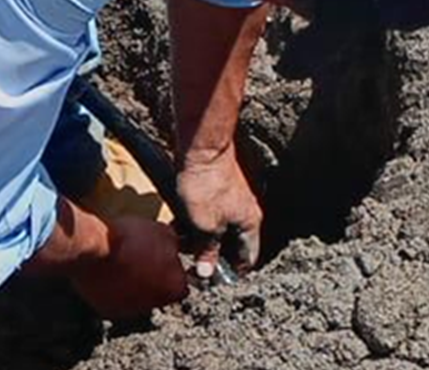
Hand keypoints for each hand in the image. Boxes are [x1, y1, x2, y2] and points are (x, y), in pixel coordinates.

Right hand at [68, 216, 188, 318]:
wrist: (95, 249)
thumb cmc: (130, 240)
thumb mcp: (162, 232)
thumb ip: (174, 244)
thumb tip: (174, 245)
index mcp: (175, 287)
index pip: (182, 281)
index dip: (172, 267)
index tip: (163, 257)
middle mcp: (157, 305)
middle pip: (160, 292)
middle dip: (153, 278)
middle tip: (142, 258)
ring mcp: (132, 311)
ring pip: (138, 297)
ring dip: (134, 284)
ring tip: (124, 263)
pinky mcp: (110, 311)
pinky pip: (117, 300)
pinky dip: (115, 289)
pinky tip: (110, 272)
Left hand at [177, 146, 262, 278]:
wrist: (202, 149)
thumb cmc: (207, 184)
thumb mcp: (205, 225)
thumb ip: (207, 250)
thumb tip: (207, 272)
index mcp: (250, 224)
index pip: (248, 258)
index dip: (232, 272)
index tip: (213, 280)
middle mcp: (245, 213)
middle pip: (232, 244)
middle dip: (212, 255)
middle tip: (193, 263)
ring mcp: (232, 201)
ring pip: (218, 229)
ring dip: (201, 239)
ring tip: (182, 244)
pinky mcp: (218, 191)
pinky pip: (210, 215)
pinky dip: (197, 223)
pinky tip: (178, 226)